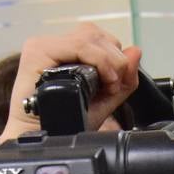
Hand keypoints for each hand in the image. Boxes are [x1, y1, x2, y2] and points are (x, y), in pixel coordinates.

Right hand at [0, 22, 141, 141]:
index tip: (118, 82)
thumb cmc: (64, 124)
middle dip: (115, 58)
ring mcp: (44, 46)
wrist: (41, 140)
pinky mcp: (37, 50)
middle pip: (95, 33)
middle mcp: (54, 46)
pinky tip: (103, 79)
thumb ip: (123, 79)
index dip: (116, 56)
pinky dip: (99, 60)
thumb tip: (136, 51)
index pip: (99, 38)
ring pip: (89, 35)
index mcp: (66, 53)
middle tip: (114, 85)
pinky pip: (78, 44)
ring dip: (108, 60)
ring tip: (108, 84)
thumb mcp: (103, 102)